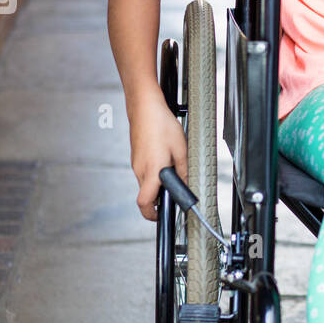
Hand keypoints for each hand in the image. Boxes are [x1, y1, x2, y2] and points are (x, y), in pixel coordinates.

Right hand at [129, 93, 188, 220]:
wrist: (144, 107)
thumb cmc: (160, 124)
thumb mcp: (181, 149)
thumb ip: (184, 171)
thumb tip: (188, 185)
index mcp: (151, 171)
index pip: (144, 203)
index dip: (152, 214)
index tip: (162, 215)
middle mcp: (140, 170)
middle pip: (146, 194)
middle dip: (160, 197)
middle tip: (175, 191)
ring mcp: (136, 163)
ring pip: (146, 182)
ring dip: (158, 182)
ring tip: (172, 168)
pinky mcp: (136, 156)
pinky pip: (145, 171)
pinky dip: (154, 171)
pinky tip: (165, 158)